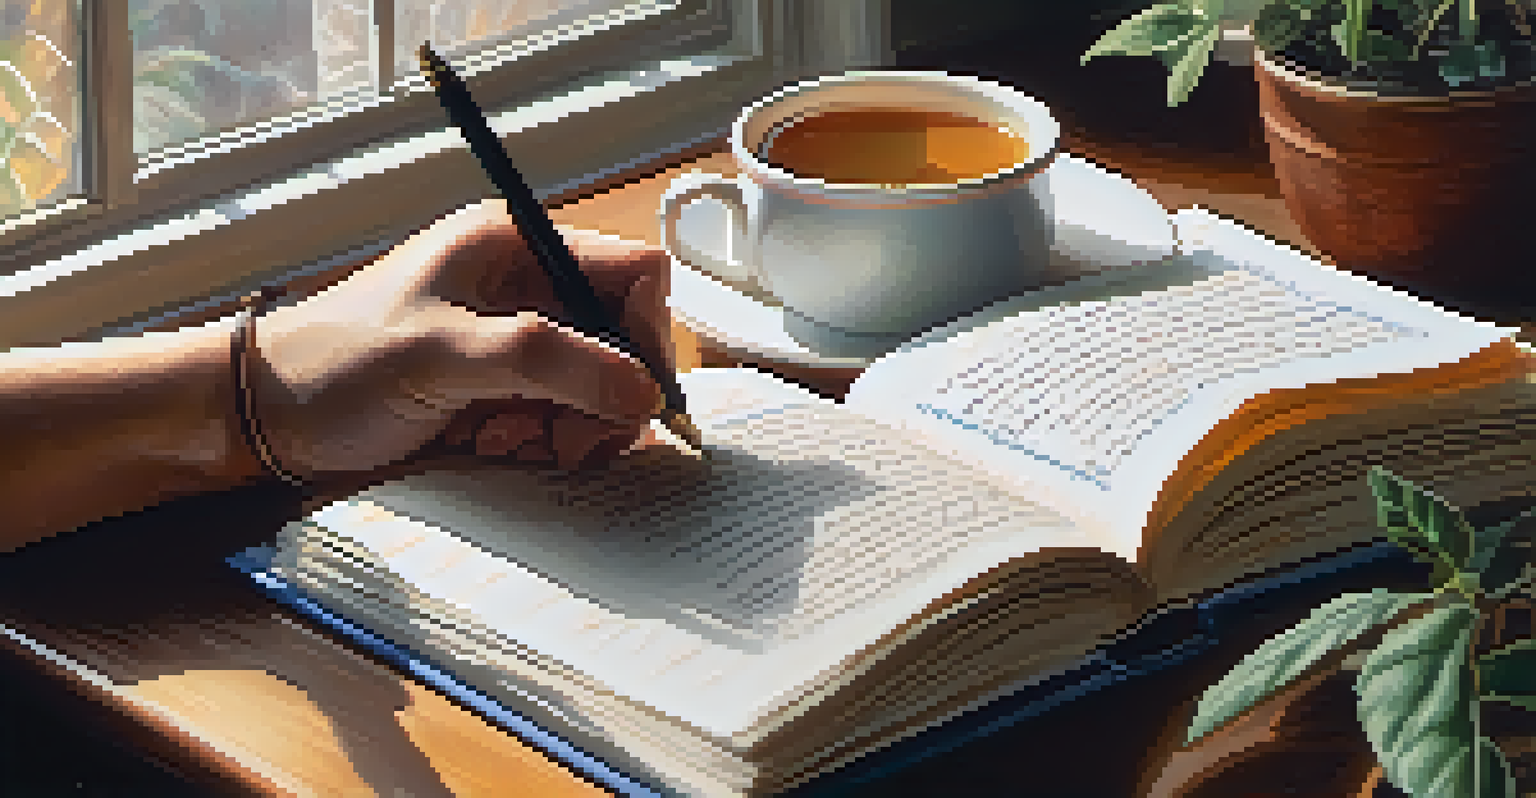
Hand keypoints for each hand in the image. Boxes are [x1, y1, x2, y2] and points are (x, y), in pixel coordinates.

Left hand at [249, 199, 672, 482]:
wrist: (267, 419)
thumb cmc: (338, 365)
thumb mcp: (445, 354)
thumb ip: (550, 363)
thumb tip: (643, 392)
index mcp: (516, 247)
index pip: (634, 275)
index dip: (650, 336)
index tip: (636, 399)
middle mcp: (525, 288)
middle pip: (622, 339)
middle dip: (607, 396)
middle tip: (572, 439)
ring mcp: (514, 342)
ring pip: (598, 387)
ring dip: (573, 426)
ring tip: (512, 441)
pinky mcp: (501, 390)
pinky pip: (562, 418)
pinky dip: (545, 442)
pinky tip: (494, 445)